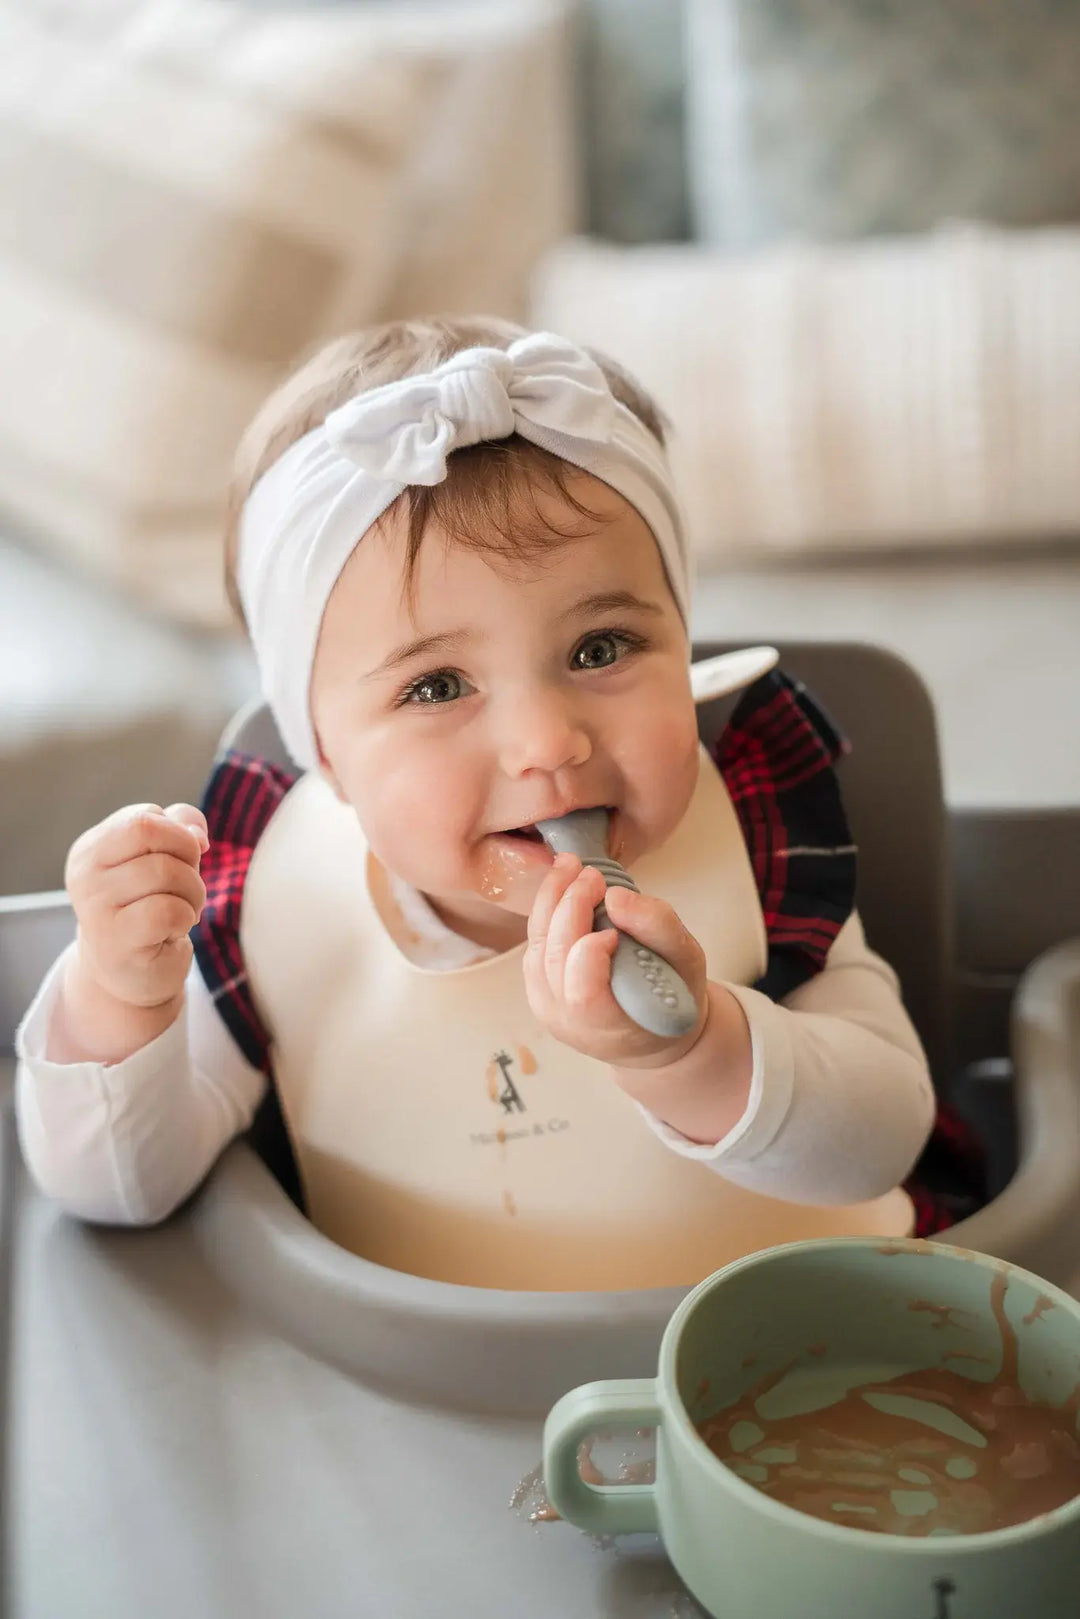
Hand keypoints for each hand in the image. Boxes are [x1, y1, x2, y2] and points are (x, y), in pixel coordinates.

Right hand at [64, 802, 208, 1012]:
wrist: (130, 974)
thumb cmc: (149, 908)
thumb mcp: (163, 859)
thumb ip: (179, 828)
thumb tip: (196, 832)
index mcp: (91, 849)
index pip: (145, 817)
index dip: (179, 834)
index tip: (181, 861)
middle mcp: (85, 875)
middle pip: (153, 835)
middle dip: (188, 857)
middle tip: (186, 886)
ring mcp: (95, 909)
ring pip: (167, 871)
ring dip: (193, 892)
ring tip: (182, 910)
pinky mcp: (115, 941)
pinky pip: (169, 910)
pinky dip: (185, 917)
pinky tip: (173, 931)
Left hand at [523, 853, 708, 1069]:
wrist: (652, 1032)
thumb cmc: (673, 997)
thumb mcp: (687, 962)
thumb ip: (660, 928)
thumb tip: (615, 897)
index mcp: (609, 1027)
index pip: (582, 991)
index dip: (591, 951)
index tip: (616, 929)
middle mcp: (568, 1022)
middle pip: (554, 958)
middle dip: (570, 905)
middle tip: (592, 874)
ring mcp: (546, 1007)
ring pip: (536, 946)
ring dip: (550, 900)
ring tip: (571, 867)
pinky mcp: (537, 988)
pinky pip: (534, 944)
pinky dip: (545, 911)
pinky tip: (563, 887)